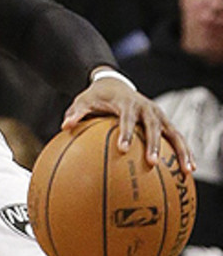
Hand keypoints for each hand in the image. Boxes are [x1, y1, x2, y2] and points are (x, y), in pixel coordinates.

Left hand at [62, 75, 195, 173]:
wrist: (114, 83)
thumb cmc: (96, 96)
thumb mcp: (83, 101)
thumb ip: (76, 113)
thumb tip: (65, 126)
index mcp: (127, 103)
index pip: (127, 118)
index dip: (126, 132)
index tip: (122, 149)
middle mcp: (146, 107)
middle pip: (153, 126)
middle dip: (153, 144)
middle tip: (151, 163)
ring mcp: (158, 114)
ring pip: (173, 133)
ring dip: (181, 151)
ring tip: (187, 171)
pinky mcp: (165, 122)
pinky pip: (177, 138)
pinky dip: (185, 152)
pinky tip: (190, 171)